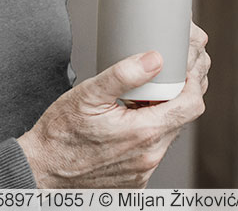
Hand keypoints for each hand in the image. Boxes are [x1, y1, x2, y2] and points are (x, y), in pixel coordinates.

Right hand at [17, 0, 209, 187]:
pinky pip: (152, 151)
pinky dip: (148, 132)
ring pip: (167, 135)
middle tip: (170, 72)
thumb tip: (154, 59)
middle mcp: (150, 155)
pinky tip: (130, 120)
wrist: (42, 170)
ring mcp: (144, 170)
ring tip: (145, 96)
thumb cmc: (60, 134)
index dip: (195, 81)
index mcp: (143, 132)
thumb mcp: (87, 95)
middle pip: (183, 118)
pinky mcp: (136, 179)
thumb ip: (123, 75)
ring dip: (163, 113)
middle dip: (181, 93)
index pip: (191, 104)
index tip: (187, 65)